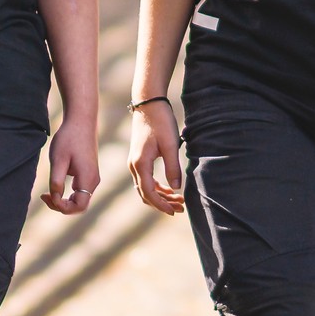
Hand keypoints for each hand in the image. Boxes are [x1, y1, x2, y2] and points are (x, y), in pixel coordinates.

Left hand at [41, 117, 101, 214]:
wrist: (81, 120)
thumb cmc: (68, 138)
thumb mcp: (58, 160)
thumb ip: (56, 181)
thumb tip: (55, 199)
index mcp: (88, 179)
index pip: (78, 207)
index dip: (61, 207)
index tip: (46, 195)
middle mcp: (93, 181)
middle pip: (79, 206)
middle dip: (61, 205)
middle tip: (44, 195)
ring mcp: (92, 177)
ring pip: (79, 199)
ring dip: (63, 199)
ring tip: (47, 191)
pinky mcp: (89, 172)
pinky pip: (79, 191)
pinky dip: (67, 193)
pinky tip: (55, 183)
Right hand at [131, 99, 187, 215]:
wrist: (148, 104)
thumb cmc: (160, 122)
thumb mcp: (170, 145)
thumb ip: (173, 168)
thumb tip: (176, 189)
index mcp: (140, 164)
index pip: (149, 193)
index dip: (161, 205)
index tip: (175, 211)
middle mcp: (133, 166)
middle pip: (145, 193)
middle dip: (162, 203)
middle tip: (180, 208)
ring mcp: (134, 162)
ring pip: (145, 187)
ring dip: (161, 196)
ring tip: (179, 200)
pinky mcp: (138, 158)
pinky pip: (145, 179)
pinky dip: (157, 187)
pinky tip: (169, 188)